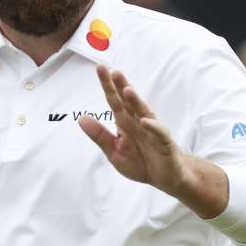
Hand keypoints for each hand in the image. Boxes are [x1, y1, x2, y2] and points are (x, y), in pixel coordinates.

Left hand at [79, 65, 189, 193]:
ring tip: (127, 90)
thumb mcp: (114, 151)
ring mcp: (152, 130)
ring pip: (144, 112)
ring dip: (136, 102)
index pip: (115, 100)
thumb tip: (81, 118)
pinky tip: (145, 121)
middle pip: (129, 101)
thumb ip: (100, 135)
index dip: (108, 85)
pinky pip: (159, 133)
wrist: (164, 177)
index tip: (100, 68)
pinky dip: (153, 127)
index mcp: (125, 122)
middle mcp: (138, 122)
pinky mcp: (164, 143)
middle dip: (121, 86)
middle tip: (112, 70)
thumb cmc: (140, 161)